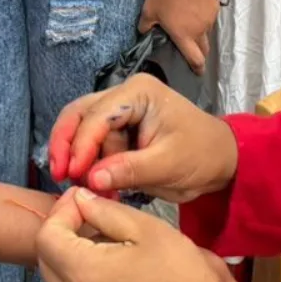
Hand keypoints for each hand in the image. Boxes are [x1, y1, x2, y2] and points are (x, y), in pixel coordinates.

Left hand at [36, 191, 244, 281]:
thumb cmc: (180, 275)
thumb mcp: (144, 228)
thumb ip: (104, 210)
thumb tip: (81, 200)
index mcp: (82, 273)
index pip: (46, 234)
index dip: (61, 210)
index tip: (84, 199)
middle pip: (46, 257)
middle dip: (63, 231)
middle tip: (91, 215)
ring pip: (59, 279)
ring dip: (72, 256)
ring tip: (106, 242)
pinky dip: (83, 280)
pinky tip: (113, 270)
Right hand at [48, 73, 237, 198]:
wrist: (221, 161)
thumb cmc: (202, 155)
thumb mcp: (168, 165)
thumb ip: (130, 170)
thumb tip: (91, 179)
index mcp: (139, 93)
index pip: (97, 116)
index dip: (81, 146)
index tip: (73, 175)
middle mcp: (125, 95)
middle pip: (79, 114)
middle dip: (67, 146)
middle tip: (59, 176)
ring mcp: (120, 111)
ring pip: (82, 130)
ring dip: (80, 160)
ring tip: (88, 189)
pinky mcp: (119, 129)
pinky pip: (94, 144)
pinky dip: (91, 165)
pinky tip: (97, 185)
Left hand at [140, 0, 217, 74]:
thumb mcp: (149, 10)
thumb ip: (145, 26)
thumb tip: (144, 33)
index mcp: (184, 35)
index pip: (195, 59)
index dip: (197, 69)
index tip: (197, 72)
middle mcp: (200, 30)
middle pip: (204, 49)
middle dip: (199, 53)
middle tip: (193, 51)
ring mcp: (209, 18)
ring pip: (207, 32)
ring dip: (200, 32)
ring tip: (189, 23)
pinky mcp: (215, 6)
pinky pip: (210, 18)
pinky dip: (203, 18)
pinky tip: (194, 9)